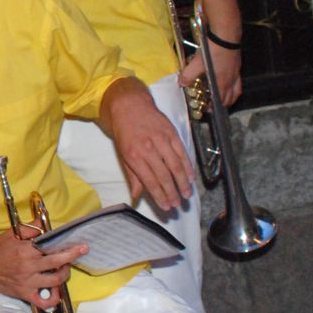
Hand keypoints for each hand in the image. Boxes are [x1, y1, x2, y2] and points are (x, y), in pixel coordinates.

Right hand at [0, 227, 87, 307]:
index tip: (79, 245)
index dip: (66, 247)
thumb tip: (43, 222)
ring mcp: (28, 282)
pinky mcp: (26, 294)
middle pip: (57, 262)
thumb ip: (29, 228)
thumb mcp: (10, 234)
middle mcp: (29, 266)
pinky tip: (56, 291)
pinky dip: (54, 298)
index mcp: (25, 250)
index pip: (50, 247)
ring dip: (65, 274)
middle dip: (72, 256)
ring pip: (55, 281)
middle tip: (81, 251)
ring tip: (65, 268)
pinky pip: (45, 301)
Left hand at [103, 79, 195, 209]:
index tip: (166, 206)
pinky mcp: (171, 132)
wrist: (129, 105)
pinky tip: (190, 177)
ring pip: (175, 166)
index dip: (160, 196)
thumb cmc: (124, 131)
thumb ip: (132, 176)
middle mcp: (148, 148)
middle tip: (178, 205)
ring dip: (182, 182)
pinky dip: (187, 166)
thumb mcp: (122, 154)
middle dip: (172, 193)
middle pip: (164, 176)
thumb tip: (136, 196)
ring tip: (186, 195)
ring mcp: (161, 140)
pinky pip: (182, 152)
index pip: (150, 181)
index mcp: (134, 156)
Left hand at [179, 39, 241, 107]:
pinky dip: (234, 84)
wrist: (225, 36)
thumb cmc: (213, 50)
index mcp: (222, 82)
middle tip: (218, 105)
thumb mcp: (196, 63)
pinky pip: (238, 79)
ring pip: (237, 89)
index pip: (220, 100)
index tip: (209, 109)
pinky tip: (228, 79)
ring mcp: (236, 72)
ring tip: (226, 96)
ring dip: (232, 95)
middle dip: (225, 103)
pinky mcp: (237, 64)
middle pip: (231, 97)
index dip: (215, 106)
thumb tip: (181, 84)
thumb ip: (188, 75)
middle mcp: (231, 79)